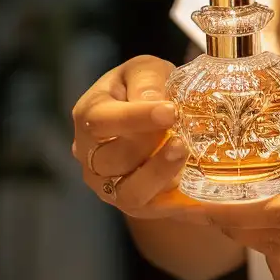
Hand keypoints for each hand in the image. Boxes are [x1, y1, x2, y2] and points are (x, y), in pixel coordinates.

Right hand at [69, 58, 213, 220]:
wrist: (153, 120)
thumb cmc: (144, 89)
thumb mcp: (145, 70)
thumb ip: (147, 80)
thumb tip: (154, 101)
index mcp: (88, 115)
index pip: (101, 120)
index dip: (135, 118)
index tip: (170, 112)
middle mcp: (89, 155)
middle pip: (110, 159)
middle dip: (147, 147)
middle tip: (181, 134)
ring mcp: (107, 184)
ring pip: (127, 191)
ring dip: (158, 174)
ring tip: (184, 153)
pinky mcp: (131, 203)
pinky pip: (149, 209)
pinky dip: (172, 199)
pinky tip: (191, 182)